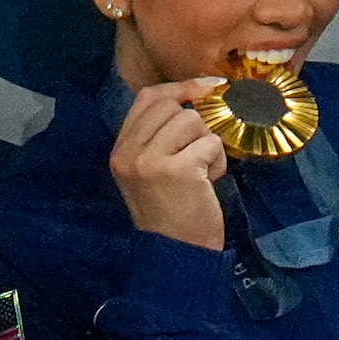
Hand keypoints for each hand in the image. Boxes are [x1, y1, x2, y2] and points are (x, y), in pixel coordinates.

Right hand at [110, 79, 229, 249]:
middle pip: (173, 107)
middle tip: (197, 155)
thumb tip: (195, 96)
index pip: (147, 98)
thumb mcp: (151, 171)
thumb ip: (160, 138)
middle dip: (196, 127)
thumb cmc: (171, 212)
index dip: (180, 87)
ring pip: (194, 122)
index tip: (208, 86)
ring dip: (207, 146)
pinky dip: (217, 161)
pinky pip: (210, 143)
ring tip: (201, 173)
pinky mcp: (178, 169)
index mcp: (120, 150)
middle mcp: (129, 152)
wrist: (175, 253)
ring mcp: (150, 160)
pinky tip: (207, 182)